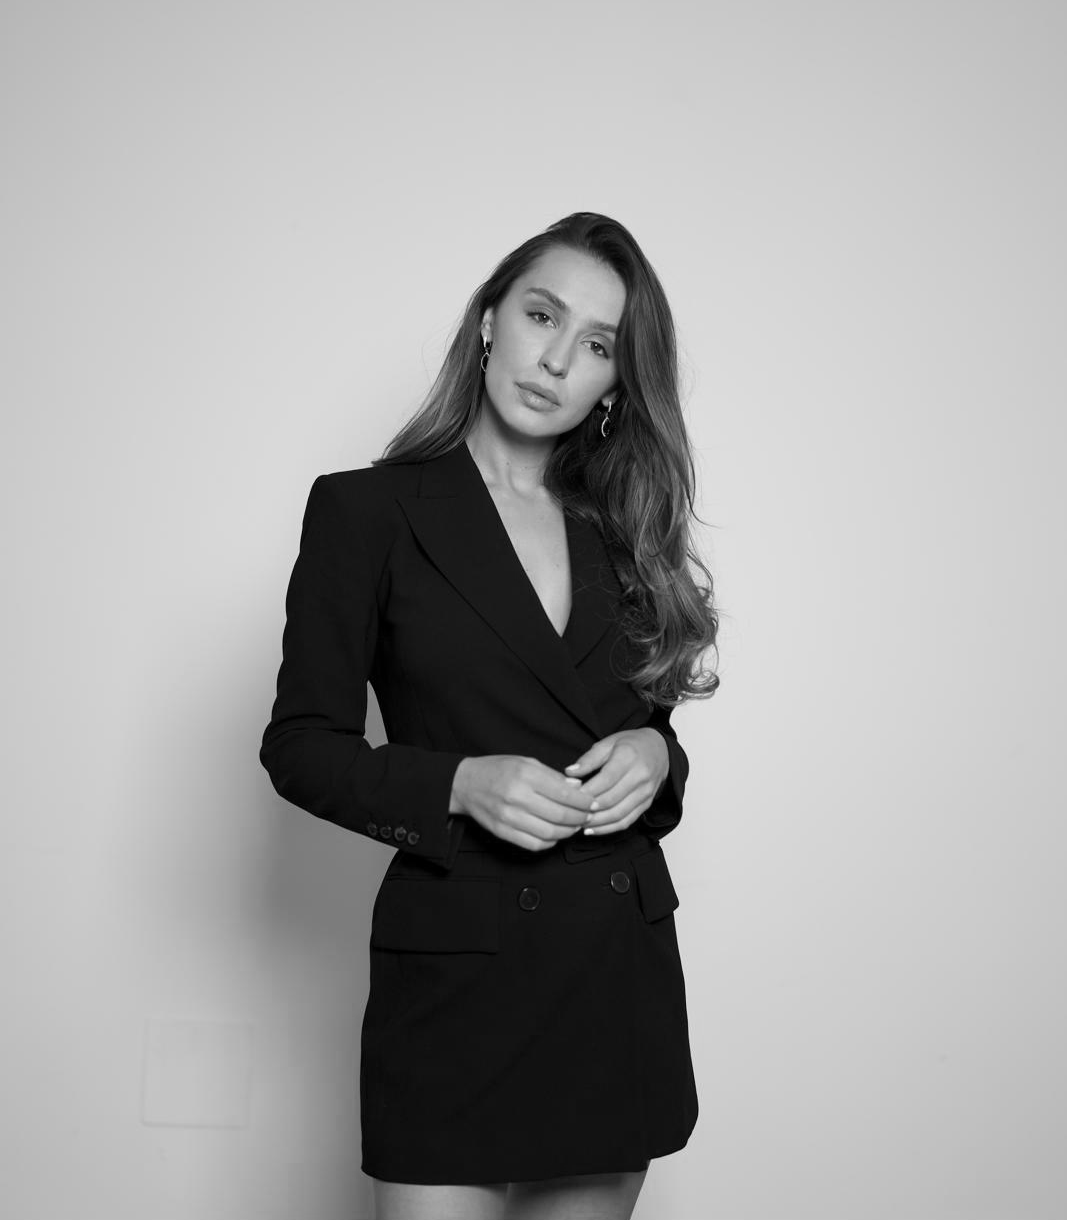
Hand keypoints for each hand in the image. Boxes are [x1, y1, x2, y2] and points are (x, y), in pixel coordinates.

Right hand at [449, 755, 595, 851]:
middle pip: (560, 815)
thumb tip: (579, 788)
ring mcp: (509, 817)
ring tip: (573, 826)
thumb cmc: (497, 770)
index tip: (592, 803)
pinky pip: (534, 844)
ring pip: (550, 833)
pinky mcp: (503, 832)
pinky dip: (550, 843)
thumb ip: (553, 776)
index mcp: (525, 775)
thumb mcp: (526, 763)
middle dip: (580, 818)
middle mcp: (517, 797)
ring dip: (567, 832)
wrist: (465, 784)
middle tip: (587, 817)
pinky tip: (555, 835)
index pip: (564, 793)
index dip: (584, 802)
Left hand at [563, 728, 668, 835]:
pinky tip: (592, 830)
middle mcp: (640, 776)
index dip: (587, 792)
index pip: (606, 779)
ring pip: (618, 814)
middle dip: (589, 809)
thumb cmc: (630, 745)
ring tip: (578, 823)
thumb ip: (589, 759)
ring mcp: (645, 792)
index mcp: (628, 757)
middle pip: (611, 799)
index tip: (571, 798)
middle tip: (571, 813)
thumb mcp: (608, 743)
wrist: (659, 749)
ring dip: (597, 822)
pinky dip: (608, 828)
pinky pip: (627, 821)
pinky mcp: (646, 804)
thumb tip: (569, 773)